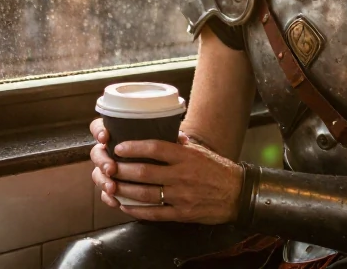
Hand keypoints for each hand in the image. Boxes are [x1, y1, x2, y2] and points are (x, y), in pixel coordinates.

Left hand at [88, 118, 242, 224]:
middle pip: (145, 172)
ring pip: (145, 193)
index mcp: (186, 157)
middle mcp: (182, 175)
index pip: (155, 148)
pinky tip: (125, 206)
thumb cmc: (217, 170)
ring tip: (111, 186)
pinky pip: (154, 213)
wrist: (238, 194)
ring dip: (125, 190)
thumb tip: (162, 131)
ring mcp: (181, 196)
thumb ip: (180, 144)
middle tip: (108, 167)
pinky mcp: (182, 213)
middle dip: (122, 170)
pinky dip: (137, 211)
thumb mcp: (200, 151)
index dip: (134, 147)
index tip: (119, 147)